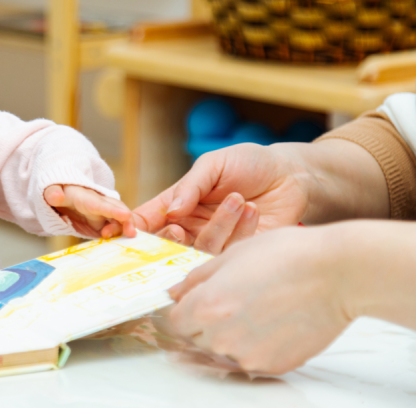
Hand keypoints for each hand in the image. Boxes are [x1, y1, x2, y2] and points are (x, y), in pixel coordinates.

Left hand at [44, 184, 134, 237]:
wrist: (60, 195)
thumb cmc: (57, 192)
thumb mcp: (51, 190)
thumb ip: (53, 193)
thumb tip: (55, 195)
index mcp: (86, 198)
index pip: (100, 204)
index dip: (113, 210)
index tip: (126, 216)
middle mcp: (99, 205)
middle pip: (116, 210)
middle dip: (127, 220)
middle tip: (132, 233)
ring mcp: (103, 215)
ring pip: (119, 221)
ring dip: (123, 230)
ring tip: (125, 239)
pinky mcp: (103, 224)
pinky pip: (115, 230)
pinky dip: (121, 237)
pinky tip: (123, 245)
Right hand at [130, 143, 312, 252]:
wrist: (291, 174)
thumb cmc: (249, 163)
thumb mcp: (214, 164)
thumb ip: (190, 186)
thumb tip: (170, 212)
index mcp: (178, 203)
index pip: (148, 220)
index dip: (132, 228)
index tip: (125, 232)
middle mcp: (193, 226)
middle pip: (167, 245)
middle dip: (168, 239)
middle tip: (178, 225)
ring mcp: (216, 241)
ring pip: (201, 249)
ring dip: (218, 225)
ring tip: (238, 199)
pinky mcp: (240, 253)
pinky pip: (231, 253)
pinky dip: (241, 230)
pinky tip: (253, 208)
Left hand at [166, 225, 352, 373]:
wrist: (337, 273)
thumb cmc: (288, 256)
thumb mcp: (232, 255)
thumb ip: (197, 278)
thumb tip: (175, 293)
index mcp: (206, 307)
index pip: (175, 321)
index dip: (184, 310)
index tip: (195, 302)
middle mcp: (222, 337)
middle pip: (197, 338)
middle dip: (205, 322)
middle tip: (233, 300)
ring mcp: (249, 356)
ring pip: (224, 351)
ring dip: (232, 335)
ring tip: (259, 308)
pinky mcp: (274, 366)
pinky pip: (252, 359)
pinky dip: (258, 345)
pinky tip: (275, 321)